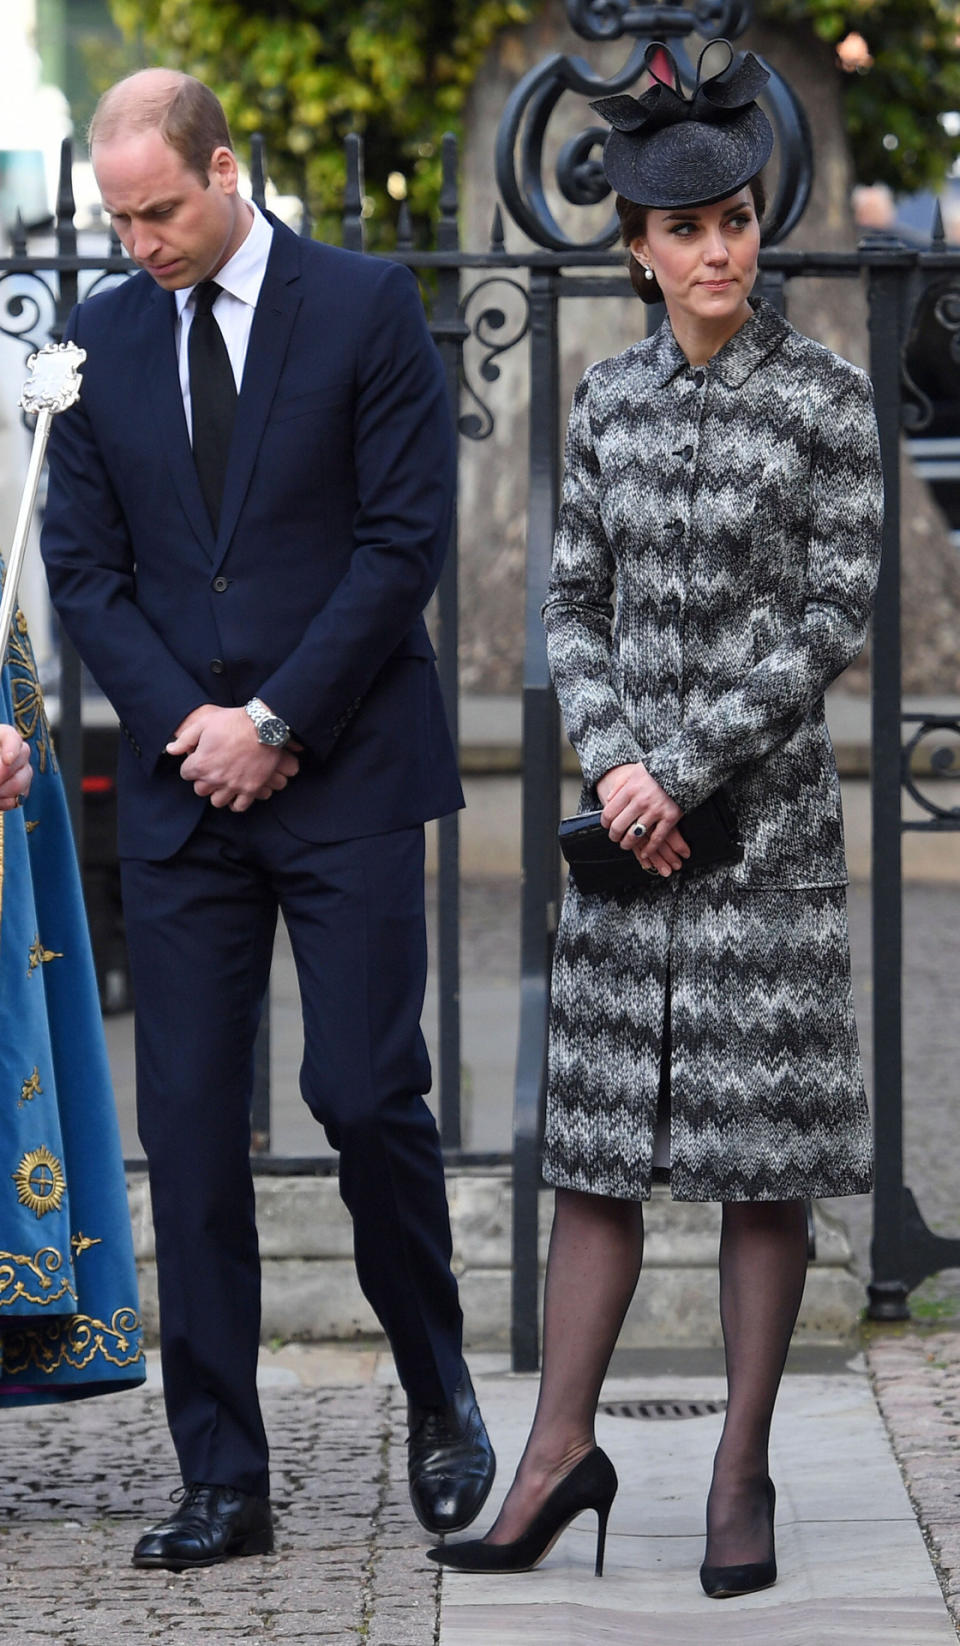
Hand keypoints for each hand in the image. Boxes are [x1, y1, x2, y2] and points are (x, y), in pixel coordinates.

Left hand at [0, 723, 31, 808]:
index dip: (12, 746)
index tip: (7, 760)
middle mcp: (7, 752)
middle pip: (23, 754)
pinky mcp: (13, 791)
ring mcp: (13, 771)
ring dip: (9, 789)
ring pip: (26, 776)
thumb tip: (6, 764)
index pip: (11, 735)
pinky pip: (21, 796)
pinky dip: (8, 802)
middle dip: (8, 772)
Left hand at [166, 705, 299, 810]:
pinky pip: (239, 806)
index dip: (192, 765)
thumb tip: (170, 750)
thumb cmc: (233, 722)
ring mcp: (234, 785)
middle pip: (200, 790)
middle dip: (203, 780)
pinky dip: (236, 802)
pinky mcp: (251, 788)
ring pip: (217, 801)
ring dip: (218, 792)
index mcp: (200, 763)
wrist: (265, 726)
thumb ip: (184, 739)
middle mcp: (215, 779)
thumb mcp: (204, 723)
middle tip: (213, 769)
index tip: (200, 758)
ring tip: (223, 782)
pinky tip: (236, 794)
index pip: (186, 774)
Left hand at [597, 760, 687, 876]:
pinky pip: (657, 838)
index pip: (609, 813)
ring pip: (635, 835)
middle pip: (619, 826)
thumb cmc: (658, 770)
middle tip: (615, 838)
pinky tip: (645, 853)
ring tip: (626, 845)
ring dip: (627, 844)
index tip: (606, 825)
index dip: (605, 823)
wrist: (683, 768)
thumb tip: (608, 799)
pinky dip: (649, 849)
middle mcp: (640, 801)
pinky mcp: (670, 817)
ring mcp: (656, 811)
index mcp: (630, 789)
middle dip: (614, 836)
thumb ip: (620, 785)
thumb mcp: (635, 771)